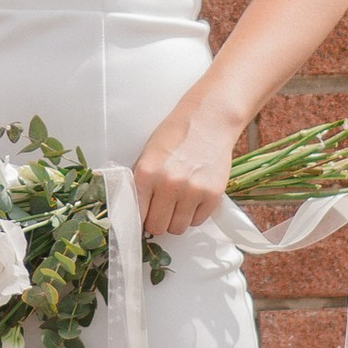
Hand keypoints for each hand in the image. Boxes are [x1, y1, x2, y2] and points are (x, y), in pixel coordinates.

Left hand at [130, 100, 238, 247]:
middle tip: (161, 211)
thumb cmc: (176, 134)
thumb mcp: (148, 153)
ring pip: (178, 228)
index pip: (137, 214)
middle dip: (157, 221)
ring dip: (176, 220)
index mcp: (147, 173)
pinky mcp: (212, 195)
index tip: (143, 218)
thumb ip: (141, 182)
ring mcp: (192, 191)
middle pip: (157, 227)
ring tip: (178, 204)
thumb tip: (135, 210)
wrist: (209, 120)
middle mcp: (169, 184)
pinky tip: (192, 198)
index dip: (140, 218)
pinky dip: (193, 214)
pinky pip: (197, 221)